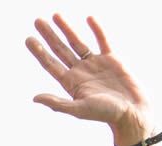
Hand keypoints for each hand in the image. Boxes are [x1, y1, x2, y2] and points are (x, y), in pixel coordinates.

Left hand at [26, 16, 150, 139]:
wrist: (132, 112)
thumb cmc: (106, 114)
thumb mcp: (80, 109)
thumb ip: (58, 103)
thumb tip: (35, 98)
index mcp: (70, 83)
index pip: (50, 64)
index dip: (39, 51)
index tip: (28, 39)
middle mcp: (80, 72)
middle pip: (60, 49)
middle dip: (49, 35)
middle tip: (37, 21)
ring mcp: (95, 64)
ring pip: (78, 42)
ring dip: (67, 29)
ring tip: (56, 15)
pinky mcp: (112, 59)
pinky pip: (102, 40)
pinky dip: (96, 29)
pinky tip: (88, 18)